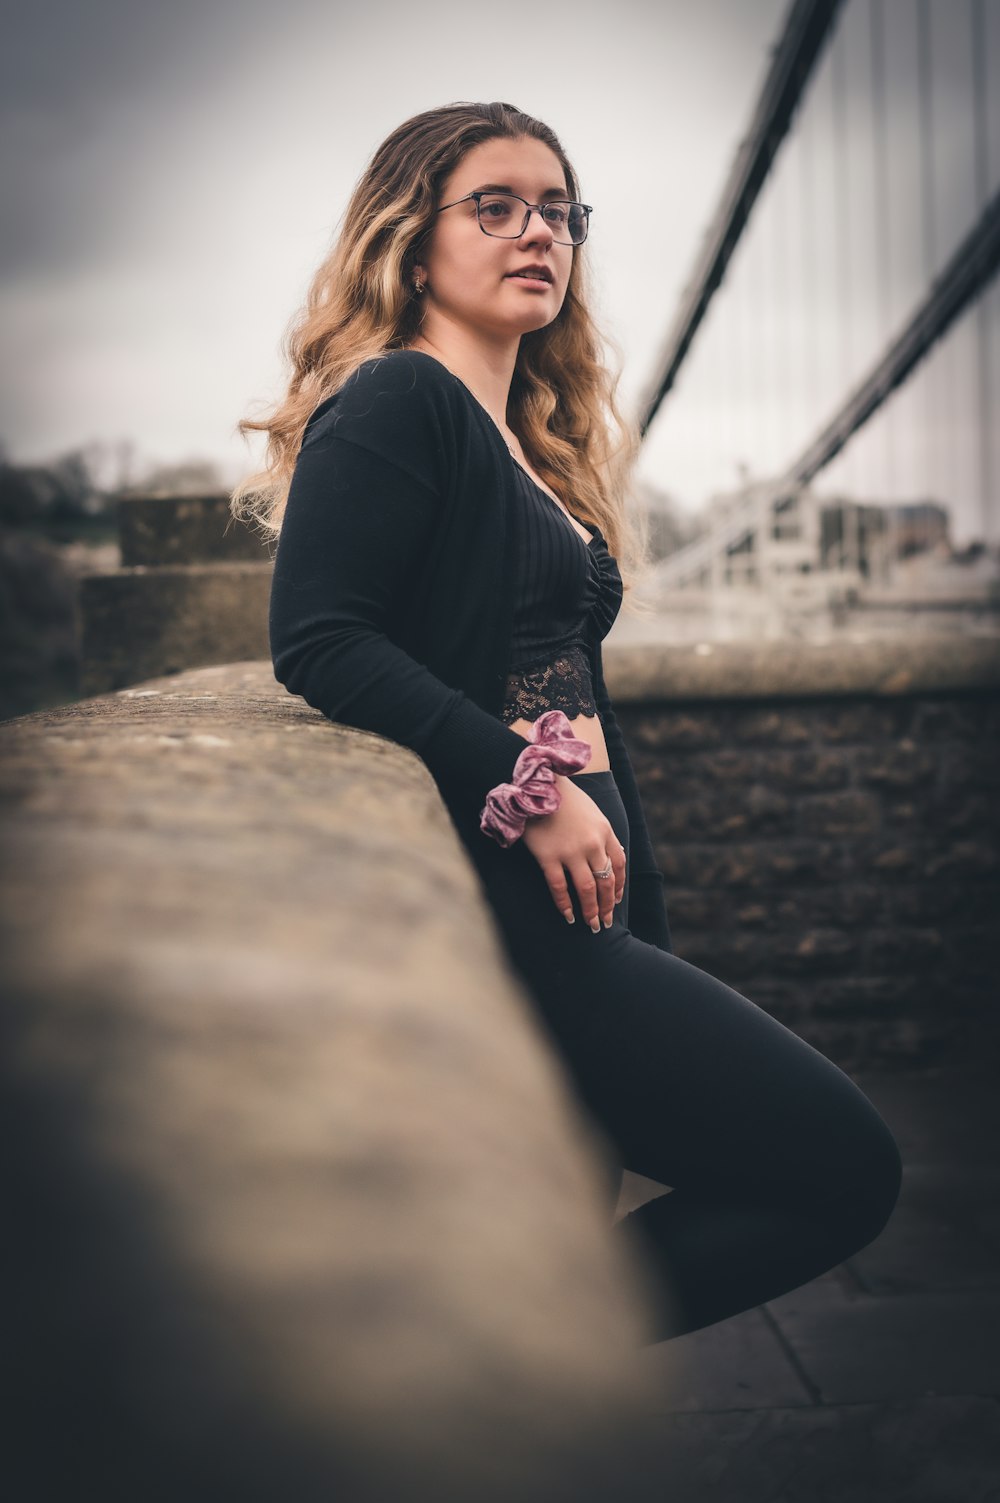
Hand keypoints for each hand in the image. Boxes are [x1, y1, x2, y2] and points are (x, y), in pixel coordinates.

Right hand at [521, 776, 626, 931]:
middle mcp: (592, 843)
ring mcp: (570, 851)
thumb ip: (603, 834)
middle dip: (607, 905)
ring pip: (587, 889)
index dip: (619, 886)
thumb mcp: (592, 812)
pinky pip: (560, 887)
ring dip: (591, 911)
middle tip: (605, 923)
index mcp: (604, 831)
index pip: (619, 865)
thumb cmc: (564, 798)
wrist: (537, 785)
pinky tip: (568, 916)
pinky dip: (565, 905)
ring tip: (592, 926)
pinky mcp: (548, 856)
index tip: (616, 901)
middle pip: (605, 882)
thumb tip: (615, 856)